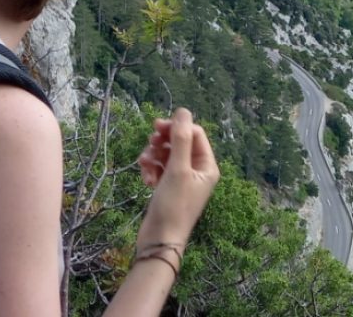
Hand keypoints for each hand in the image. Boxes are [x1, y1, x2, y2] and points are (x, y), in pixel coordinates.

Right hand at [134, 108, 219, 253]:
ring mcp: (182, 180)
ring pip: (166, 154)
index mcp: (207, 165)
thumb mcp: (178, 169)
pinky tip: (146, 180)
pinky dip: (151, 170)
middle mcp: (197, 171)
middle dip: (162, 142)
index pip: (194, 133)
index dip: (176, 127)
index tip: (156, 127)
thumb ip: (181, 138)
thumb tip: (183, 111)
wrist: (160, 240)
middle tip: (149, 144)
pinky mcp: (168, 188)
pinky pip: (159, 168)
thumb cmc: (173, 205)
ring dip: (153, 156)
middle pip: (179, 142)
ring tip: (144, 166)